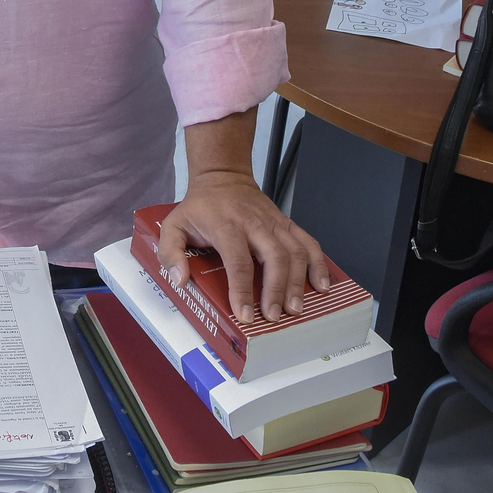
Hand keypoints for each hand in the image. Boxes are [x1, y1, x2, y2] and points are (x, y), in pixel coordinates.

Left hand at [156, 170, 330, 323]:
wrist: (222, 177)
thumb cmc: (200, 206)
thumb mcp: (173, 225)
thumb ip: (170, 252)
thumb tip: (179, 280)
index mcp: (226, 225)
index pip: (238, 261)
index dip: (242, 290)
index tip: (245, 314)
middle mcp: (254, 223)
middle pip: (275, 257)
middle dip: (277, 290)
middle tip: (274, 316)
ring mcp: (274, 223)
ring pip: (296, 251)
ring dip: (299, 282)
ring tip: (296, 308)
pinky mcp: (287, 223)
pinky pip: (309, 242)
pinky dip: (319, 263)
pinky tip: (322, 285)